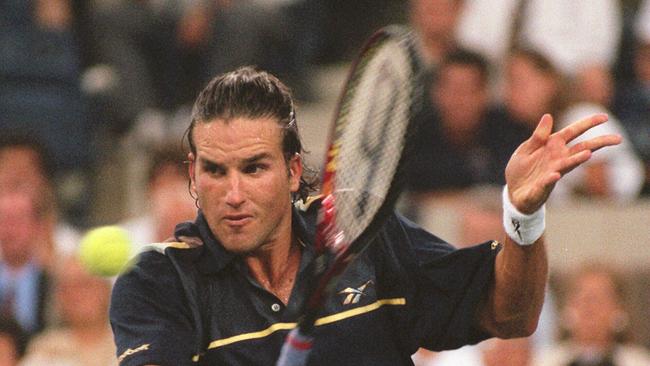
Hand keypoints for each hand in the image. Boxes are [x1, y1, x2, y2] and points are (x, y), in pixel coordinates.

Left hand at [505, 113, 620, 213]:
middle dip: (598, 143)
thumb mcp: (526, 149)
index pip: (573, 132)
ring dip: (577, 160)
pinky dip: (550, 179)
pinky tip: (555, 174)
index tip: (605, 117)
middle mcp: (557, 160)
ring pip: (567, 166)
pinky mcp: (540, 188)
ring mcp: (551, 174)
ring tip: (588, 154)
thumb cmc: (521, 170)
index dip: (588, 124)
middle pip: (581, 149)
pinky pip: (546, 183)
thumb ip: (538, 136)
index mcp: (552, 147)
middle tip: (618, 139)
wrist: (512, 194)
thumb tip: (548, 116)